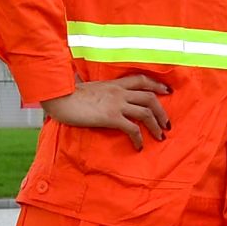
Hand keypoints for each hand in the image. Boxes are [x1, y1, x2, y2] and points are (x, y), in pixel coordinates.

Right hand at [41, 73, 172, 147]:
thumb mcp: (88, 89)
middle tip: (167, 124)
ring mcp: (117, 104)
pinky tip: (139, 146)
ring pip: (146, 112)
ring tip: (161, 136)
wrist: (59, 98)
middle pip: (150, 98)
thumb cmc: (68, 95)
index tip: (167, 91)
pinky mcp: (111, 117)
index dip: (157, 85)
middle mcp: (119, 92)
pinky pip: (132, 128)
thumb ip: (99, 92)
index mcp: (114, 84)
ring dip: (157, 126)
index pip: (141, 80)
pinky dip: (139, 138)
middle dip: (162, 111)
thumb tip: (98, 99)